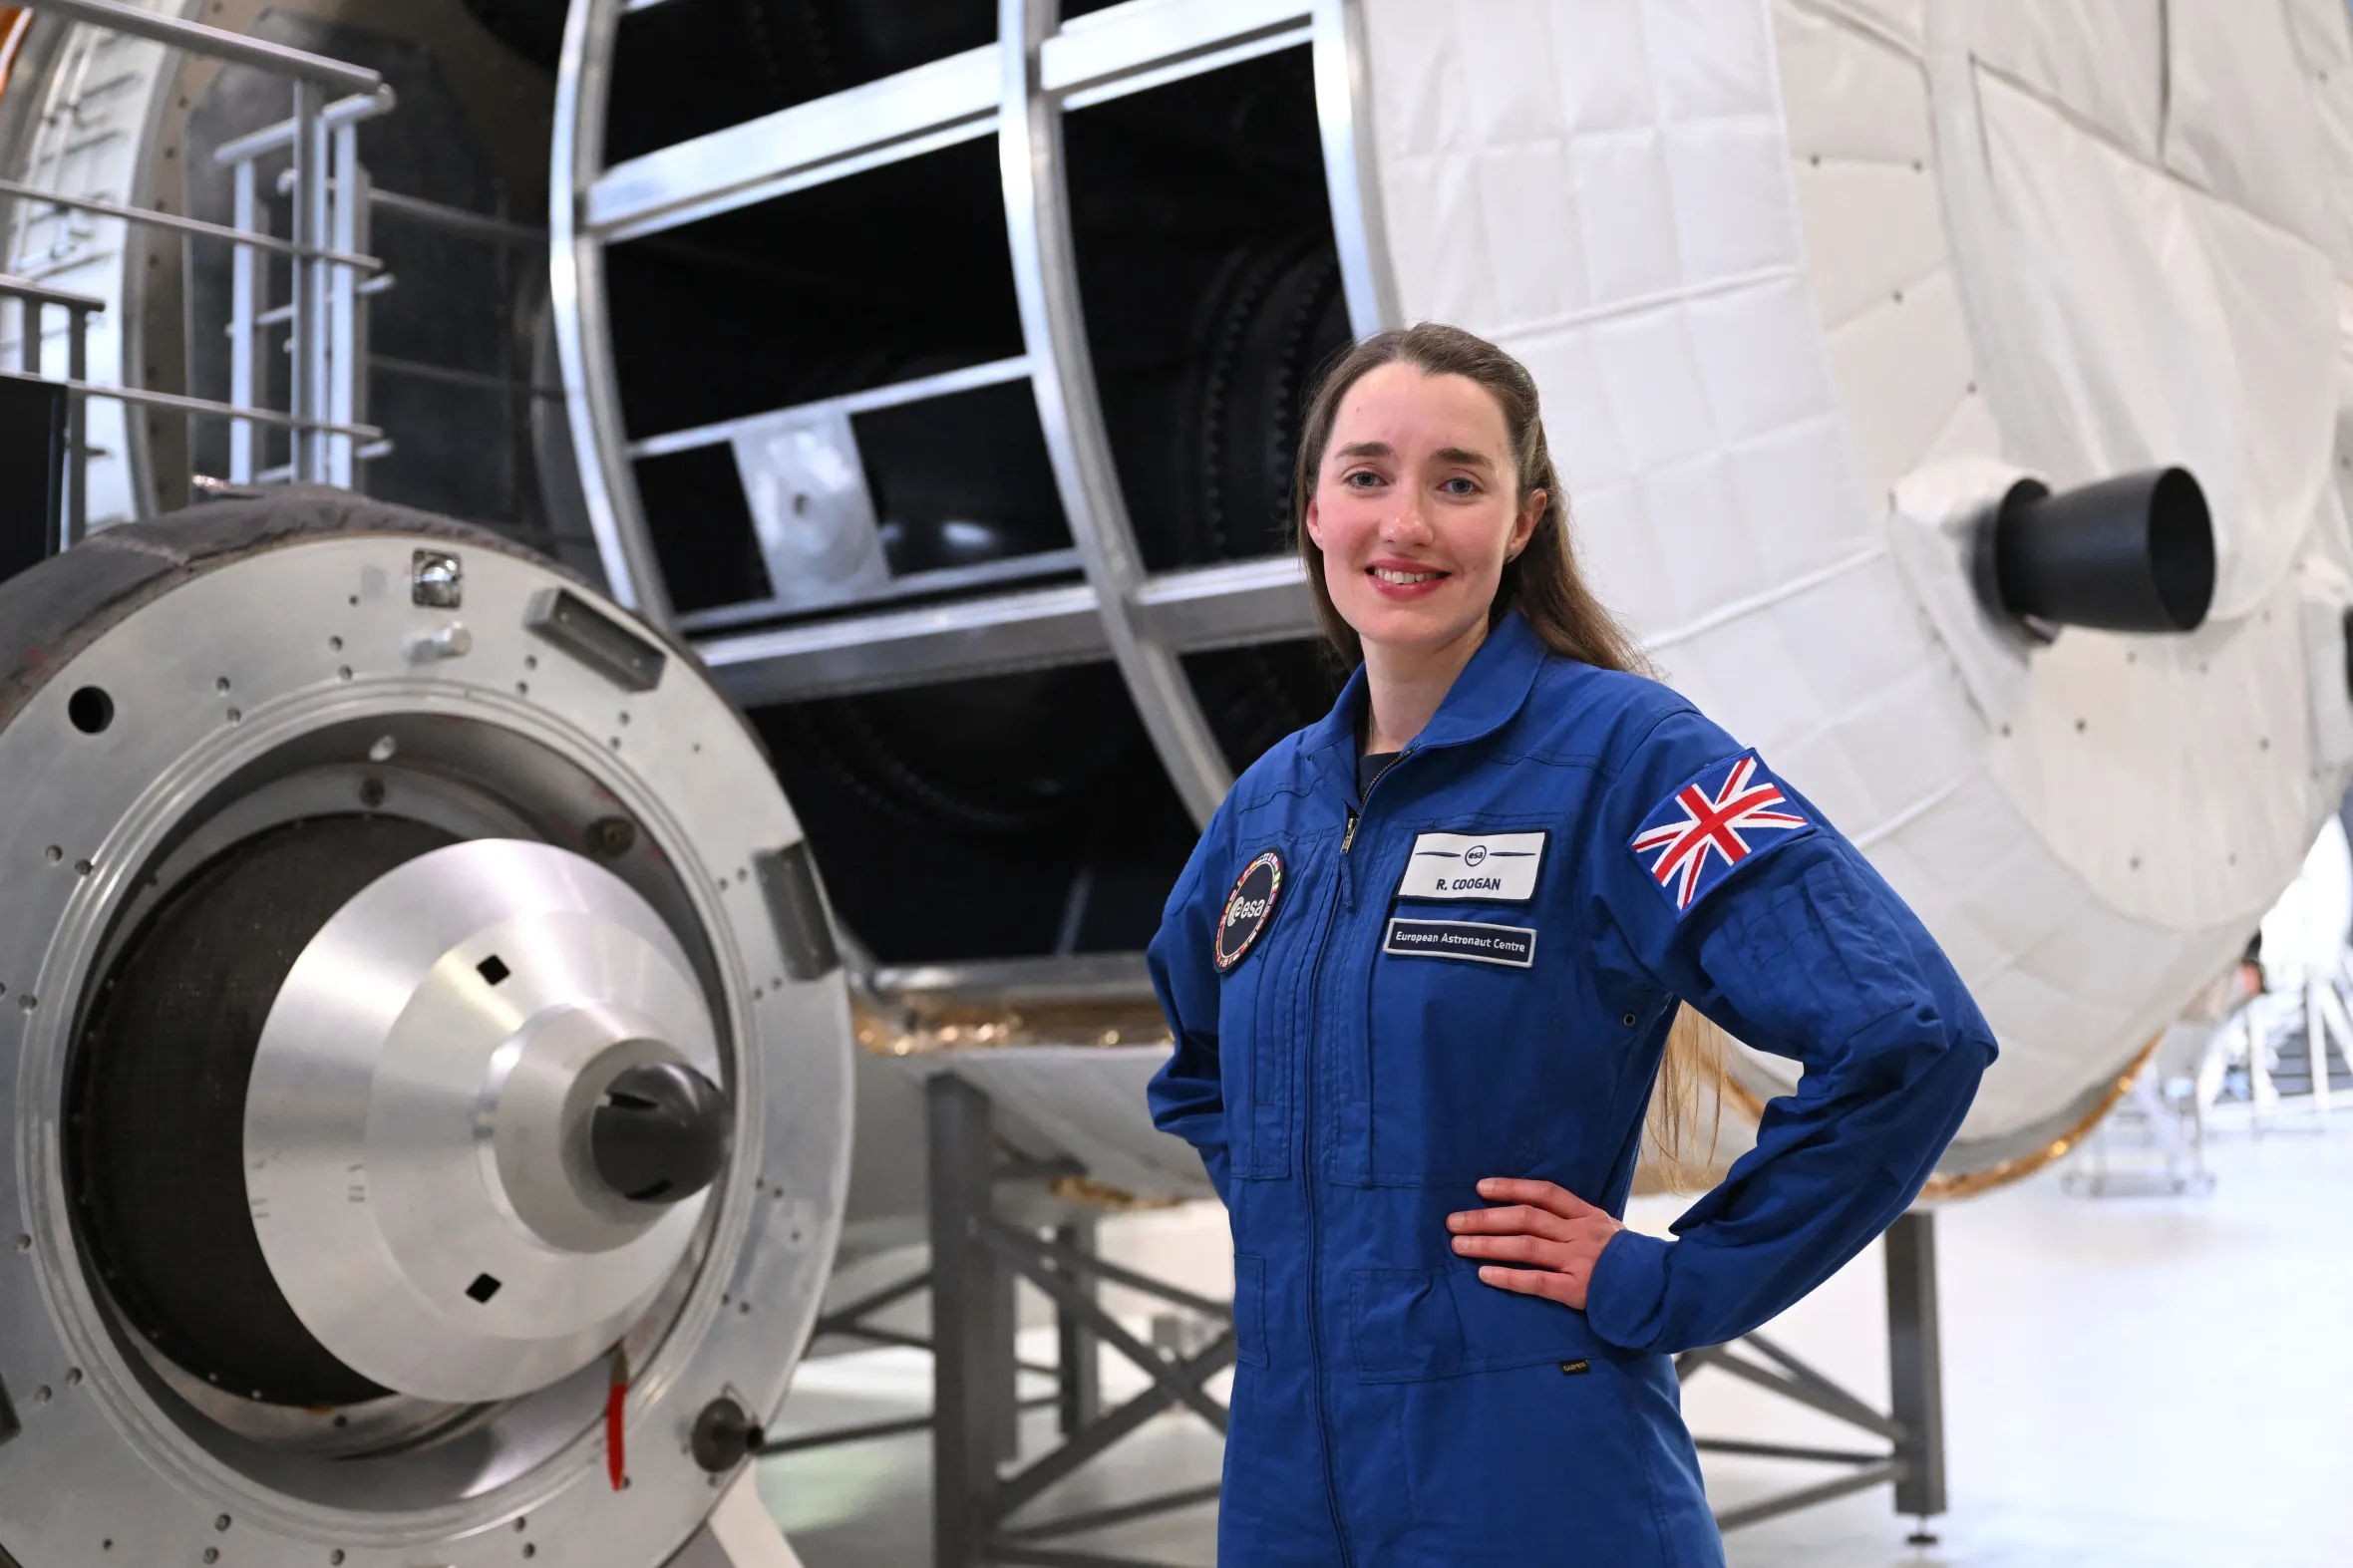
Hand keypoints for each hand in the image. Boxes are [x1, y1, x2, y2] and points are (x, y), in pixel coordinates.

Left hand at [1447, 1177, 1623, 1308]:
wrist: (1665, 1290)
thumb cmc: (1632, 1262)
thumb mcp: (1610, 1231)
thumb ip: (1578, 1222)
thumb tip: (1538, 1214)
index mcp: (1589, 1215)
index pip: (1545, 1193)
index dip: (1511, 1187)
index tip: (1481, 1188)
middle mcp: (1581, 1233)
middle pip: (1526, 1218)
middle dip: (1486, 1217)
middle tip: (1453, 1220)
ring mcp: (1580, 1261)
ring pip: (1526, 1246)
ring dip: (1488, 1244)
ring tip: (1458, 1244)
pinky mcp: (1578, 1291)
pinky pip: (1536, 1281)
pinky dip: (1508, 1276)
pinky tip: (1484, 1274)